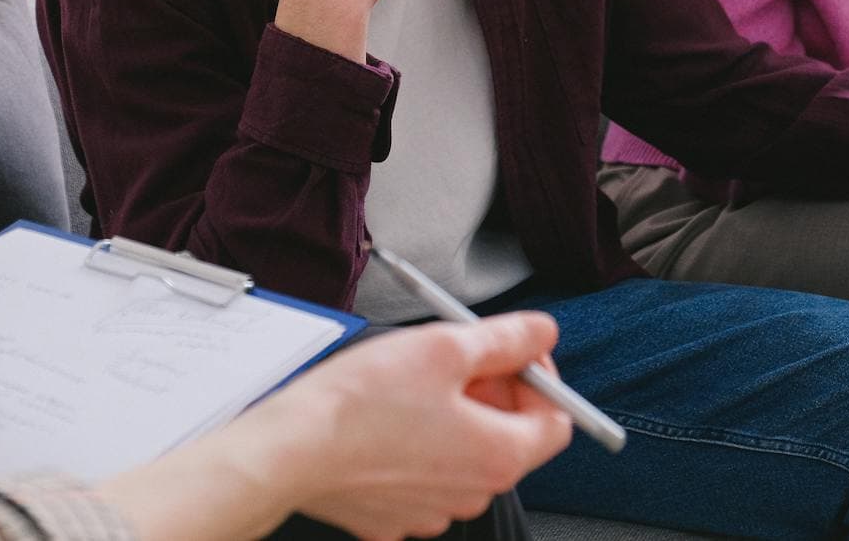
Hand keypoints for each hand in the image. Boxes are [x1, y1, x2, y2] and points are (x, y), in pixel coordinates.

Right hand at [254, 313, 573, 539]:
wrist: (291, 449)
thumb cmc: (361, 402)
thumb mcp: (445, 346)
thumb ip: (506, 338)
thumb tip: (540, 332)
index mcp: (499, 455)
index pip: (557, 420)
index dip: (538, 377)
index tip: (512, 353)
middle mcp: (473, 492)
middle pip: (510, 437)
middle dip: (492, 394)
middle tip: (457, 361)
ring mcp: (431, 510)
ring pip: (464, 455)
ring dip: (453, 418)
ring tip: (413, 386)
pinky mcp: (393, 515)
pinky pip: (422, 476)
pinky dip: (415, 447)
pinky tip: (386, 421)